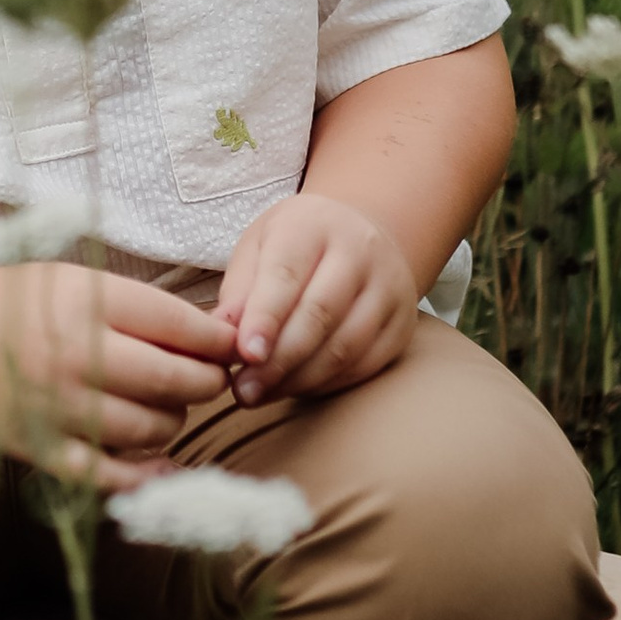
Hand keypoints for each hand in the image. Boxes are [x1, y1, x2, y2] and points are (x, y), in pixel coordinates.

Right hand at [0, 263, 235, 484]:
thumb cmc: (19, 303)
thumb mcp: (75, 281)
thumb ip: (138, 306)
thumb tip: (213, 333)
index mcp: (87, 303)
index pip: (177, 324)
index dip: (217, 339)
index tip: (231, 345)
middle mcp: (75, 355)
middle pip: (172, 379)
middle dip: (207, 382)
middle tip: (211, 379)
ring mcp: (60, 408)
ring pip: (151, 429)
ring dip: (175, 421)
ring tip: (169, 406)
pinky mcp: (45, 450)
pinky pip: (112, 476)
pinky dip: (148, 477)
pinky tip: (165, 468)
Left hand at [216, 194, 418, 405]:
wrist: (361, 235)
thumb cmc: (297, 244)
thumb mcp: (259, 246)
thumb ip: (239, 289)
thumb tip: (219, 335)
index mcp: (313, 225)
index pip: (287, 274)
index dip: (266, 318)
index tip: (244, 355)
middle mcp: (359, 252)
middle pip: (320, 314)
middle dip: (278, 360)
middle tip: (244, 390)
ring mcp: (388, 289)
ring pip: (345, 346)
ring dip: (299, 379)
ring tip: (262, 394)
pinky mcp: (401, 324)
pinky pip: (365, 364)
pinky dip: (326, 384)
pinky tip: (295, 388)